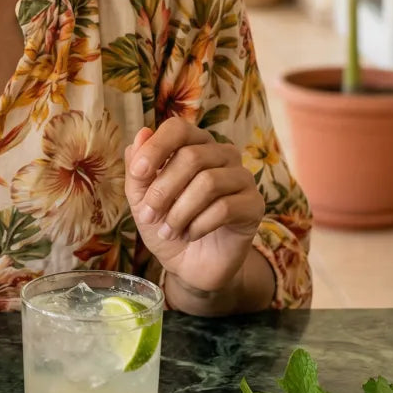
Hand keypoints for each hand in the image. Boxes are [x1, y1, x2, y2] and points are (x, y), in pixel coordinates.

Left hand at [125, 118, 264, 297]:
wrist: (190, 264)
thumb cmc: (166, 224)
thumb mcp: (142, 199)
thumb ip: (138, 168)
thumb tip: (141, 133)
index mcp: (194, 145)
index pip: (178, 128)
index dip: (156, 147)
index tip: (138, 173)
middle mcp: (222, 154)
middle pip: (191, 156)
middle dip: (163, 190)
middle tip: (148, 217)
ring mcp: (242, 178)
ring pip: (208, 182)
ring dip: (179, 211)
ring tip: (168, 231)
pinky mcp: (254, 204)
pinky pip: (225, 208)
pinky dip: (199, 225)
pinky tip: (190, 234)